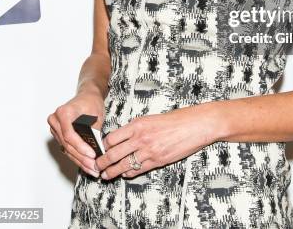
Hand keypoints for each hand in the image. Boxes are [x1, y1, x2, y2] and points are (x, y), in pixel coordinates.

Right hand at [47, 92, 104, 177]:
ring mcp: (55, 128)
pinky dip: (77, 157)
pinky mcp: (58, 135)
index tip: (92, 155)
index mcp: (63, 112)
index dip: (81, 147)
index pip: (69, 134)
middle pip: (68, 144)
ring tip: (92, 169)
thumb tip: (95, 150)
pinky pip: (67, 148)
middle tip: (94, 167)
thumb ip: (94, 131)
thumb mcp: (96, 114)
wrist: (87, 95)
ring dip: (80, 161)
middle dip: (82, 158)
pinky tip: (87, 165)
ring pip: (67, 149)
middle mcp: (55, 120)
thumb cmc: (92, 102)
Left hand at [95, 102, 220, 179]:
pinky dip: (128, 173)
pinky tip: (124, 174)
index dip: (103, 146)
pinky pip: (137, 170)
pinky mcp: (157, 160)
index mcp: (138, 124)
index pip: (112, 138)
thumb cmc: (177, 119)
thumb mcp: (153, 118)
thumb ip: (138, 128)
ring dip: (111, 172)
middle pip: (113, 153)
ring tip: (105, 175)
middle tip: (96, 166)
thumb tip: (126, 137)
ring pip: (123, 165)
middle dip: (102, 162)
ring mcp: (148, 150)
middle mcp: (140, 137)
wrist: (196, 124)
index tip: (100, 150)